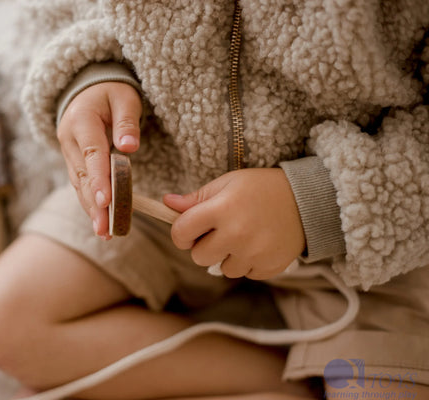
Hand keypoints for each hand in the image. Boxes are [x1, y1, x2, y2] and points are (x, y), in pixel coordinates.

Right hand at [58, 82, 141, 238]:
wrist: (87, 91)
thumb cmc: (111, 93)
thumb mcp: (124, 97)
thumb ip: (127, 121)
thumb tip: (129, 147)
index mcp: (81, 120)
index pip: (91, 153)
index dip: (98, 179)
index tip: (105, 201)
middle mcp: (69, 139)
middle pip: (82, 175)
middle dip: (94, 204)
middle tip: (105, 228)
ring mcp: (68, 152)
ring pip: (79, 184)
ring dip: (91, 209)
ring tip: (105, 232)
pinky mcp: (73, 162)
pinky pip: (80, 185)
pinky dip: (90, 203)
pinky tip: (100, 222)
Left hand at [163, 168, 304, 279]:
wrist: (307, 200)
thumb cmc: (261, 188)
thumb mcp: (227, 183)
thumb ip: (196, 198)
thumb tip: (167, 203)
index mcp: (221, 209)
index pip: (181, 232)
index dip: (180, 232)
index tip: (189, 230)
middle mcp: (236, 234)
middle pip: (198, 257)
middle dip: (203, 246)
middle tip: (219, 232)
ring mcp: (254, 253)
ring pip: (222, 269)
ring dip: (227, 256)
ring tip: (243, 237)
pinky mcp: (269, 266)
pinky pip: (245, 274)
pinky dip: (248, 263)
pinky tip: (258, 244)